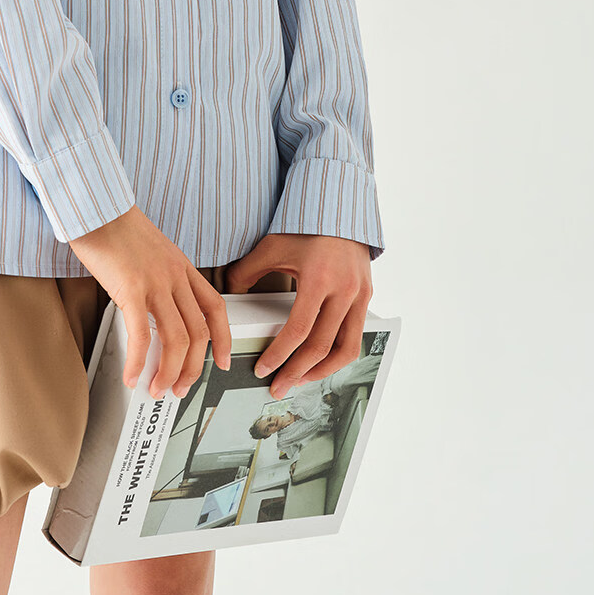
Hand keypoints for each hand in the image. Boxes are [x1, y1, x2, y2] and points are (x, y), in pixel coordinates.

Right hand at [69, 205, 232, 397]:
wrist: (96, 206)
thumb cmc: (116, 227)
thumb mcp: (152, 252)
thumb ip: (160, 279)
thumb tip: (154, 314)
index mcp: (181, 266)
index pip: (215, 307)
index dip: (223, 339)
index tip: (221, 362)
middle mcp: (174, 275)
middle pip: (197, 332)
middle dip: (191, 368)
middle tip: (179, 387)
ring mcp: (155, 282)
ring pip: (175, 339)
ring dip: (167, 371)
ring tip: (156, 387)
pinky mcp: (130, 288)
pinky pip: (140, 334)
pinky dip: (138, 361)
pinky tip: (131, 374)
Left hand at [224, 232, 371, 400]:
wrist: (340, 207)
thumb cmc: (305, 225)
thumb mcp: (272, 245)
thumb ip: (247, 271)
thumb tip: (226, 293)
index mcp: (320, 279)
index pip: (299, 330)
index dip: (280, 355)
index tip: (263, 369)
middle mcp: (345, 290)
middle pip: (322, 346)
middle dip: (297, 372)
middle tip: (278, 387)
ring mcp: (360, 295)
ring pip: (346, 349)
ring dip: (322, 371)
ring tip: (300, 380)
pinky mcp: (367, 297)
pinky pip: (355, 336)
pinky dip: (338, 354)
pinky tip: (321, 361)